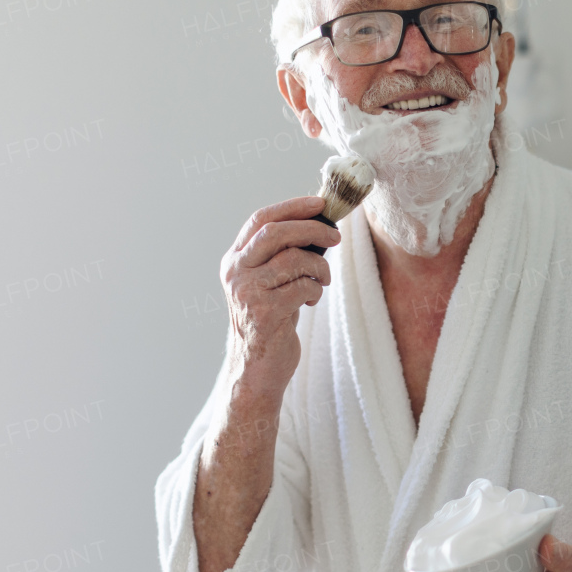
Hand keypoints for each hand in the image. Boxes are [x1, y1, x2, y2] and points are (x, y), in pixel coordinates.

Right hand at [220, 196, 340, 399]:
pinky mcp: (264, 312)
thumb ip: (283, 254)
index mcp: (235, 260)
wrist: (256, 367)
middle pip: (276, 232)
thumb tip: (321, 224)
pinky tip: (309, 301)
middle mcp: (236, 272)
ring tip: (322, 280)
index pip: (261, 219)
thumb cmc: (271, 319)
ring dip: (320, 267)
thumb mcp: (270, 282)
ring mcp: (247, 292)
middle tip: (336, 237)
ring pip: (294, 259)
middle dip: (312, 230)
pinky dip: (316, 291)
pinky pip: (303, 287)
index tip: (321, 204)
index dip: (292, 207)